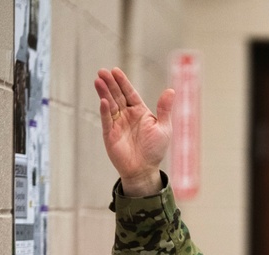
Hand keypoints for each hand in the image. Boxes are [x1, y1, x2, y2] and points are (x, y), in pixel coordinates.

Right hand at [94, 67, 173, 195]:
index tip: (115, 70)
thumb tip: (171, 90)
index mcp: (140, 111)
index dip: (123, 82)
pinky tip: (103, 101)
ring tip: (98, 80)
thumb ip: (164, 109)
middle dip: (110, 83)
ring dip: (104, 93)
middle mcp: (127, 115)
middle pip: (117, 95)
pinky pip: (107, 120)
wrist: (144, 170)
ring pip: (110, 105)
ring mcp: (117, 124)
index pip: (130, 93)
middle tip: (102, 71)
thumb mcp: (164, 128)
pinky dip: (105, 111)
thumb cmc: (155, 150)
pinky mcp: (110, 134)